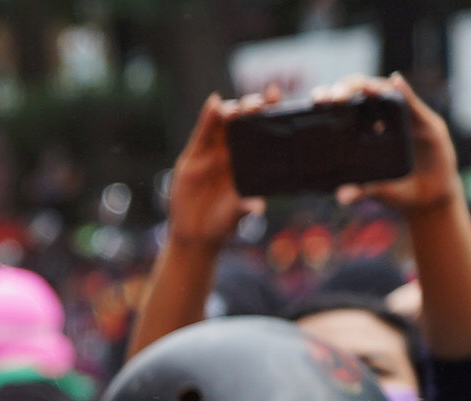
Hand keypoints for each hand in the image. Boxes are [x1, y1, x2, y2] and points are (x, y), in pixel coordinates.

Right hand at [168, 91, 264, 246]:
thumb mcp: (237, 214)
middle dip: (250, 107)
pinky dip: (207, 116)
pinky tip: (214, 103)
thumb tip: (258, 209)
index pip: (261, 130)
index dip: (269, 111)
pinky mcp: (193, 155)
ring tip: (235, 108)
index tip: (276, 97)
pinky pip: (201, 132)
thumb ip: (246, 206)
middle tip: (256, 105)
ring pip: (222, 122)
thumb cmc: (222, 222)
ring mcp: (213, 151)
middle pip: (243, 120)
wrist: (196, 234)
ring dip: (229, 109)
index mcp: (250, 159)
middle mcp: (233, 150)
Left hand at [328, 74, 459, 213]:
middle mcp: (383, 120)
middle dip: (346, 90)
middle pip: (361, 94)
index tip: (316, 99)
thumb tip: (342, 197)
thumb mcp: (377, 190)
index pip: (344, 109)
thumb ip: (361, 190)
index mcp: (364, 132)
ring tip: (363, 88)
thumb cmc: (397, 189)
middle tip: (333, 97)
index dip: (331, 100)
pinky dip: (404, 93)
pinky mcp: (426, 122)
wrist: (430, 197)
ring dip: (373, 88)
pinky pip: (413, 104)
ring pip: (386, 94)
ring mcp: (404, 119)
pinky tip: (395, 82)